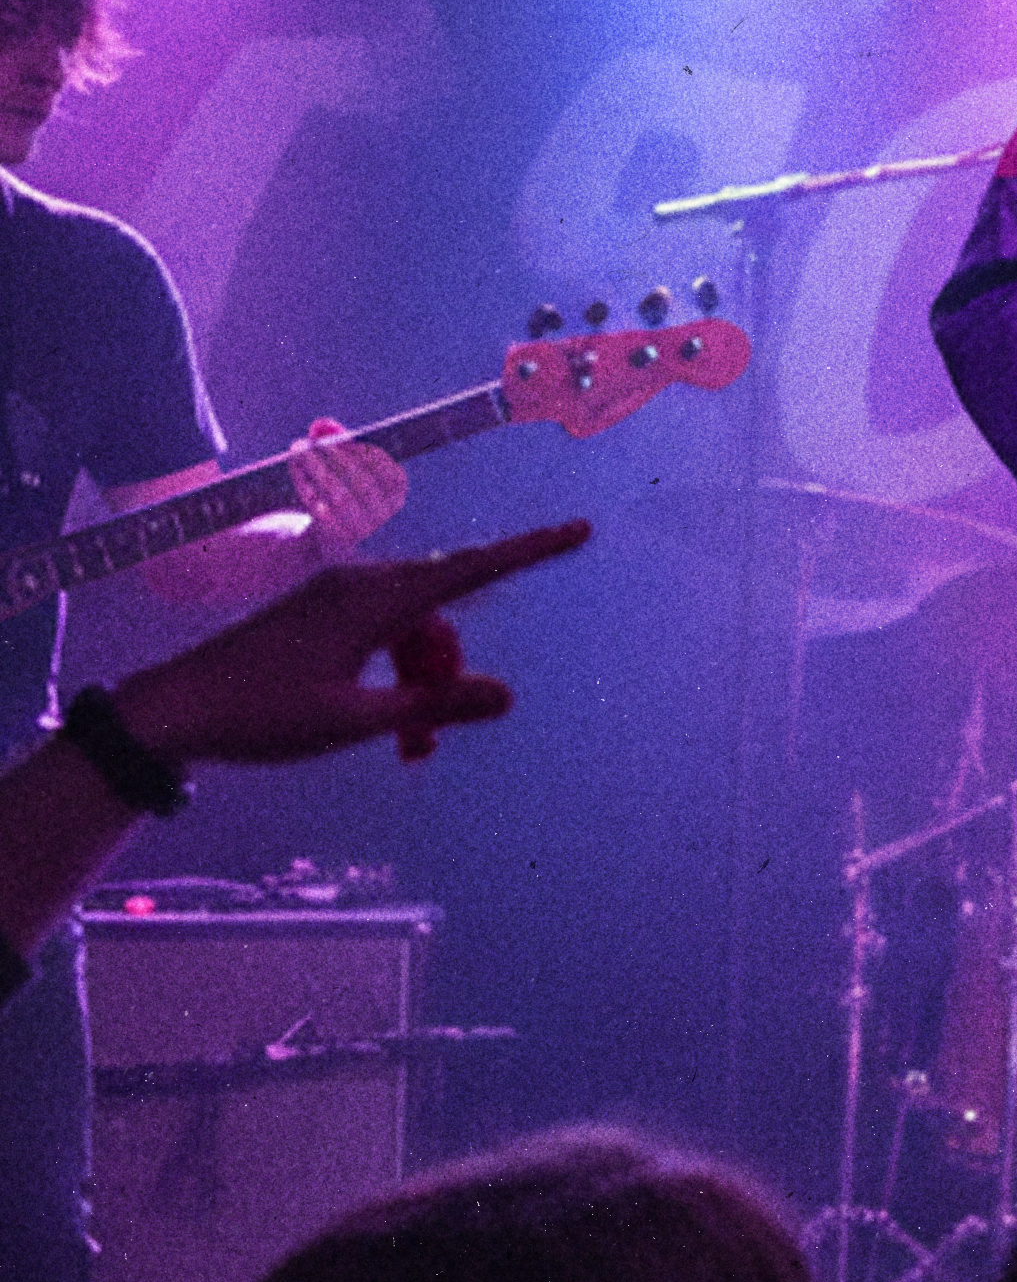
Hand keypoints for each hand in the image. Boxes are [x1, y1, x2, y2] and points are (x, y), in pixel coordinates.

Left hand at [112, 522, 589, 768]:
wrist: (173, 711)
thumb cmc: (262, 715)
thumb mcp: (356, 721)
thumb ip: (434, 704)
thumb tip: (508, 694)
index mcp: (373, 602)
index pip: (471, 569)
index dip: (529, 552)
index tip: (578, 532)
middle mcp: (360, 587)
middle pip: (444, 615)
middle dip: (451, 672)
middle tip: (428, 741)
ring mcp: (337, 599)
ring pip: (416, 633)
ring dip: (424, 685)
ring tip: (409, 749)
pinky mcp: (322, 617)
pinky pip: (386, 638)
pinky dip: (399, 679)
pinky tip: (390, 729)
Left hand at [287, 417, 410, 552]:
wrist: (330, 538)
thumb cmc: (343, 492)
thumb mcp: (344, 467)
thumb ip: (336, 443)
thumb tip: (321, 425)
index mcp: (395, 496)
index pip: (391, 473)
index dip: (367, 454)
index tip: (343, 439)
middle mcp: (382, 514)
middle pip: (363, 483)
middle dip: (338, 457)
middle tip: (315, 441)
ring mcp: (360, 528)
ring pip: (339, 495)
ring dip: (317, 467)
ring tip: (298, 448)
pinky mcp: (335, 536)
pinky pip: (320, 507)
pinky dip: (305, 484)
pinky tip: (295, 467)